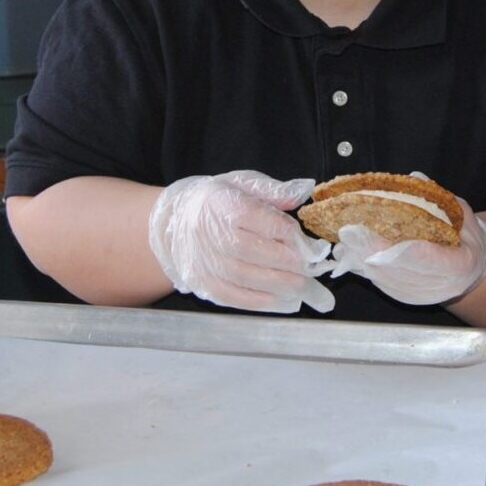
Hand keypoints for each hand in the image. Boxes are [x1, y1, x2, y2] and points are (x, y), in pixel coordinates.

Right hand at [148, 170, 334, 313]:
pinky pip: (233, 297)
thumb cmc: (216, 201)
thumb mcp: (242, 183)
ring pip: (245, 278)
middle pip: (252, 251)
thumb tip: (302, 193)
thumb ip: (272, 191)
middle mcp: (209, 232)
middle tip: (312, 271)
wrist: (173, 223)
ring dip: (279, 286)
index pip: (260, 219)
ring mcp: (204, 261)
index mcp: (222, 203)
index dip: (289, 234)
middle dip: (288, 264)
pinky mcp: (203, 283)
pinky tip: (284, 301)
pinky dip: (261, 302)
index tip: (310, 246)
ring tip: (305, 289)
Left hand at [328, 196, 485, 305]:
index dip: (403, 251)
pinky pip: (378, 282)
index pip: (430, 260)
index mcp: (460, 265)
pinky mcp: (402, 297)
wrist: (469, 272)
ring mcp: (419, 295)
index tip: (379, 238)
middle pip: (398, 271)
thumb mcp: (461, 214)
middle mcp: (438, 286)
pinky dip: (361, 265)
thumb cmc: (465, 239)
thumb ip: (439, 199)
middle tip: (349, 231)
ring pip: (384, 279)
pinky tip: (347, 250)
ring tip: (343, 238)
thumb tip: (414, 177)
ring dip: (360, 258)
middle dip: (370, 251)